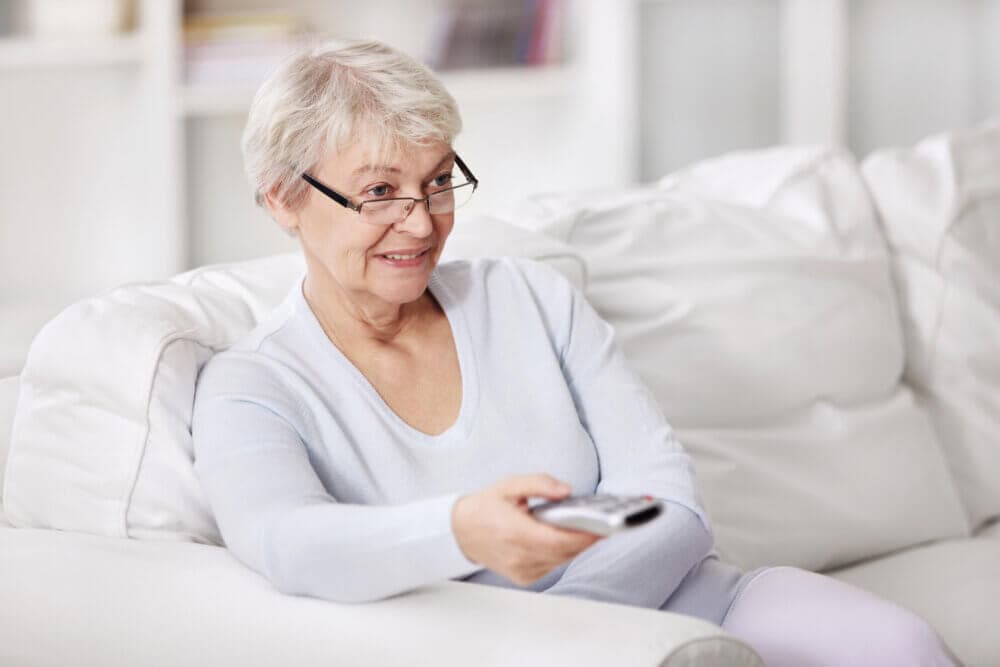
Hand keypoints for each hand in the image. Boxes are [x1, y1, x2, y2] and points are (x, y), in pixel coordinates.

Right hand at [451, 474, 604, 585]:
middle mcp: (518, 556)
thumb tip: (568, 490)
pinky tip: (569, 539)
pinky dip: (563, 553)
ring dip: (577, 546)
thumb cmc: (486, 507)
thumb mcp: (510, 485)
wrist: (461, 532)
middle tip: (607, 524)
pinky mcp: (524, 577)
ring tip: (592, 529)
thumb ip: (540, 484)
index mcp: (514, 532)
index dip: (583, 535)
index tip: (603, 526)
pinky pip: (553, 566)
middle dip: (587, 539)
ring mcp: (521, 570)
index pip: (558, 539)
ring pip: (561, 560)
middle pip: (564, 552)